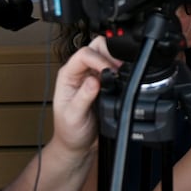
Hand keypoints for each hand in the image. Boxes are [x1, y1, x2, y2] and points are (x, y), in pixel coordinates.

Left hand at [51, 37, 117, 156]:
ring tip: (121, 75)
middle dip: (110, 54)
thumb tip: (94, 80)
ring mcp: (92, 75)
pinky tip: (122, 80)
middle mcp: (79, 72)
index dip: (99, 60)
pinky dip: (121, 69)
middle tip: (119, 70)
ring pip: (106, 53)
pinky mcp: (103, 82)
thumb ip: (83, 98)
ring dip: (116, 60)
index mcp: (67, 76)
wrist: (77, 143)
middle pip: (96, 47)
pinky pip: (114, 67)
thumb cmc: (69, 131)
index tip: (111, 72)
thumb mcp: (73, 117)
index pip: (83, 55)